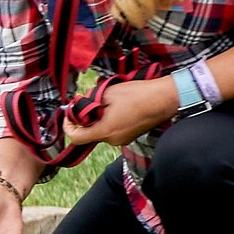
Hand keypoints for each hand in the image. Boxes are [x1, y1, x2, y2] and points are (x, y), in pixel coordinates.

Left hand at [63, 76, 179, 148]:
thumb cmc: (138, 94)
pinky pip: (113, 129)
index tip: (69, 113)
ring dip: (98, 117)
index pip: (76, 138)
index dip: (68, 126)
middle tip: (88, 100)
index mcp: (105, 131)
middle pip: (89, 133)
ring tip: (106, 101)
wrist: (165, 98)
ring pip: (101, 130)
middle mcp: (113, 140)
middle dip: (85, 117)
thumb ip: (89, 101)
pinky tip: (117, 106)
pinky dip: (109, 119)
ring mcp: (123, 139)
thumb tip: (80, 104)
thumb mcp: (107, 93)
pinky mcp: (130, 135)